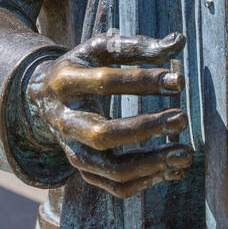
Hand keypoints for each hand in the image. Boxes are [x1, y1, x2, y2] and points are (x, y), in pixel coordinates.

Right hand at [26, 31, 192, 197]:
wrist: (42, 99)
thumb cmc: (82, 67)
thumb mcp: (101, 48)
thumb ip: (138, 45)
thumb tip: (179, 41)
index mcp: (66, 82)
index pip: (105, 82)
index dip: (143, 81)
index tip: (179, 81)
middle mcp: (65, 121)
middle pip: (104, 134)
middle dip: (146, 129)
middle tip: (182, 118)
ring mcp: (73, 151)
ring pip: (112, 170)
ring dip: (152, 165)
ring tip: (185, 153)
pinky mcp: (84, 171)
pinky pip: (117, 187)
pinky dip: (148, 181)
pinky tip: (174, 169)